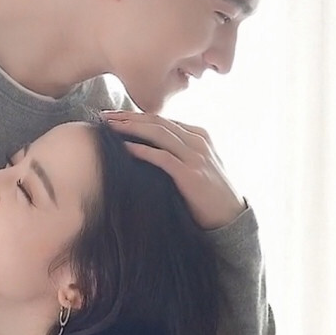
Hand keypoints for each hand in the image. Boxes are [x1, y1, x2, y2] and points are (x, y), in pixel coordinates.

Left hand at [102, 110, 245, 229]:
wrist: (231, 219)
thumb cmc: (207, 194)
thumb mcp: (194, 165)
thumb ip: (176, 152)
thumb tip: (142, 148)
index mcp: (198, 135)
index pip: (161, 120)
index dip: (135, 115)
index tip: (113, 115)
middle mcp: (198, 141)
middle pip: (157, 122)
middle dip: (128, 116)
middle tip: (104, 115)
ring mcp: (196, 157)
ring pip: (159, 134)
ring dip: (131, 127)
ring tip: (110, 126)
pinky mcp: (191, 174)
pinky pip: (163, 157)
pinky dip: (142, 150)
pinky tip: (125, 147)